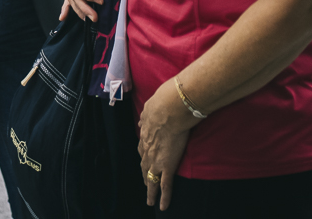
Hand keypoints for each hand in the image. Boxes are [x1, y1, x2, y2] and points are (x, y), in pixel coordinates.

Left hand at [137, 78, 202, 210]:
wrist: (169, 110)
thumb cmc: (162, 104)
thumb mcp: (150, 108)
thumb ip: (147, 115)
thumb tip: (144, 118)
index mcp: (145, 136)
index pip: (143, 149)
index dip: (144, 157)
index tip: (145, 161)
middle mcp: (147, 150)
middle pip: (144, 166)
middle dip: (145, 175)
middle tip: (145, 183)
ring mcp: (156, 160)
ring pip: (151, 180)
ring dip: (150, 190)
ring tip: (149, 199)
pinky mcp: (167, 167)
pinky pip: (165, 187)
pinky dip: (163, 198)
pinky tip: (161, 207)